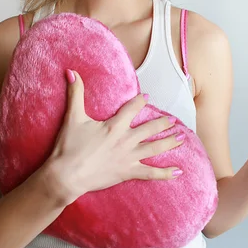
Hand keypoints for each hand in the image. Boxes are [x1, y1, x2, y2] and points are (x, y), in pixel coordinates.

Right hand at [46, 70, 183, 204]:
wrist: (66, 176)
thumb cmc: (69, 147)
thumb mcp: (73, 117)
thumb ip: (75, 93)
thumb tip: (71, 71)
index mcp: (114, 126)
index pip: (132, 108)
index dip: (141, 101)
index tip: (147, 97)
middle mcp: (126, 140)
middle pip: (150, 129)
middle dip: (163, 123)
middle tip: (174, 120)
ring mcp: (129, 157)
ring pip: (155, 148)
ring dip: (170, 142)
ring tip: (182, 137)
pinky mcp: (127, 172)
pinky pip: (150, 173)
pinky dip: (165, 173)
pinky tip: (178, 172)